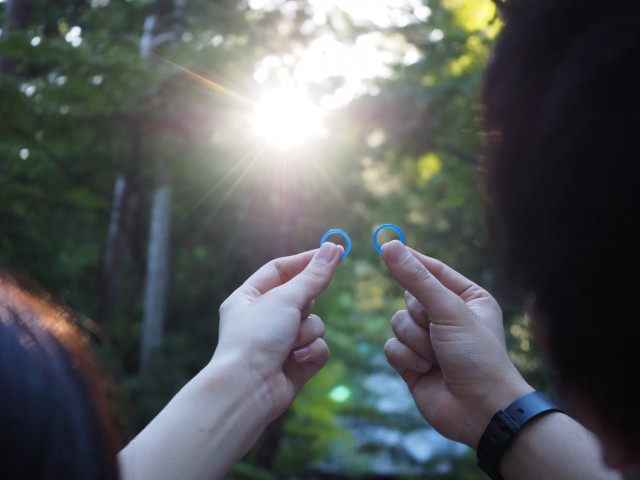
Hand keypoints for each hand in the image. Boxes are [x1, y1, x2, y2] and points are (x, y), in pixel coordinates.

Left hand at [212, 242, 341, 422]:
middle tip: (299, 309)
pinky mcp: (295, 364)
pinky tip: (294, 361)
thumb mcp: (286, 299)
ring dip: (307, 332)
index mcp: (248, 297)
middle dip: (306, 304)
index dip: (306, 261)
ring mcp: (280, 342)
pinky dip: (310, 352)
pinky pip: (318, 347)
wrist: (248, 389)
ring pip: (314, 323)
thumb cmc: (258, 337)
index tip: (335, 252)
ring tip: (289, 345)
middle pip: (301, 296)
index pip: (280, 270)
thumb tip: (334, 248)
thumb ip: (313, 276)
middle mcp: (263, 318)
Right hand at [381, 240, 531, 447]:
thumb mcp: (449, 310)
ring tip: (436, 356)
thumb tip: (390, 246)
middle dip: (421, 316)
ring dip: (415, 340)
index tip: (386, 247)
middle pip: (410, 298)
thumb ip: (417, 279)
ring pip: (397, 322)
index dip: (412, 260)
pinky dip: (405, 358)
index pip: (433, 270)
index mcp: (466, 298)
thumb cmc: (476, 355)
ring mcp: (428, 340)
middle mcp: (446, 316)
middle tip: (439, 330)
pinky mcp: (412, 362)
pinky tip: (425, 370)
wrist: (480, 409)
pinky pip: (391, 346)